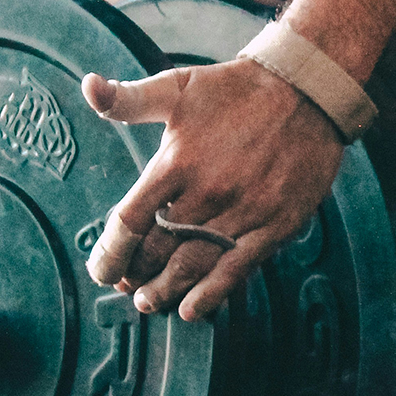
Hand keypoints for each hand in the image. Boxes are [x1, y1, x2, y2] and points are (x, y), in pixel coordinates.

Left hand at [81, 57, 346, 320]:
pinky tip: (192, 308)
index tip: (102, 269)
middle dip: (136, 275)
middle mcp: (207, 191)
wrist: (306, 90)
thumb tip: (88, 87)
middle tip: (127, 287)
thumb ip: (128, 99)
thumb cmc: (236, 91)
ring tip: (150, 302)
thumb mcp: (177, 86)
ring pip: (194, 265)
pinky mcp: (275, 224)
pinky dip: (211, 294)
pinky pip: (237, 269)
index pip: (130, 220)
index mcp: (176, 161)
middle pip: (158, 250)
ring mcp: (243, 211)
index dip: (110, 252)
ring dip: (166, 290)